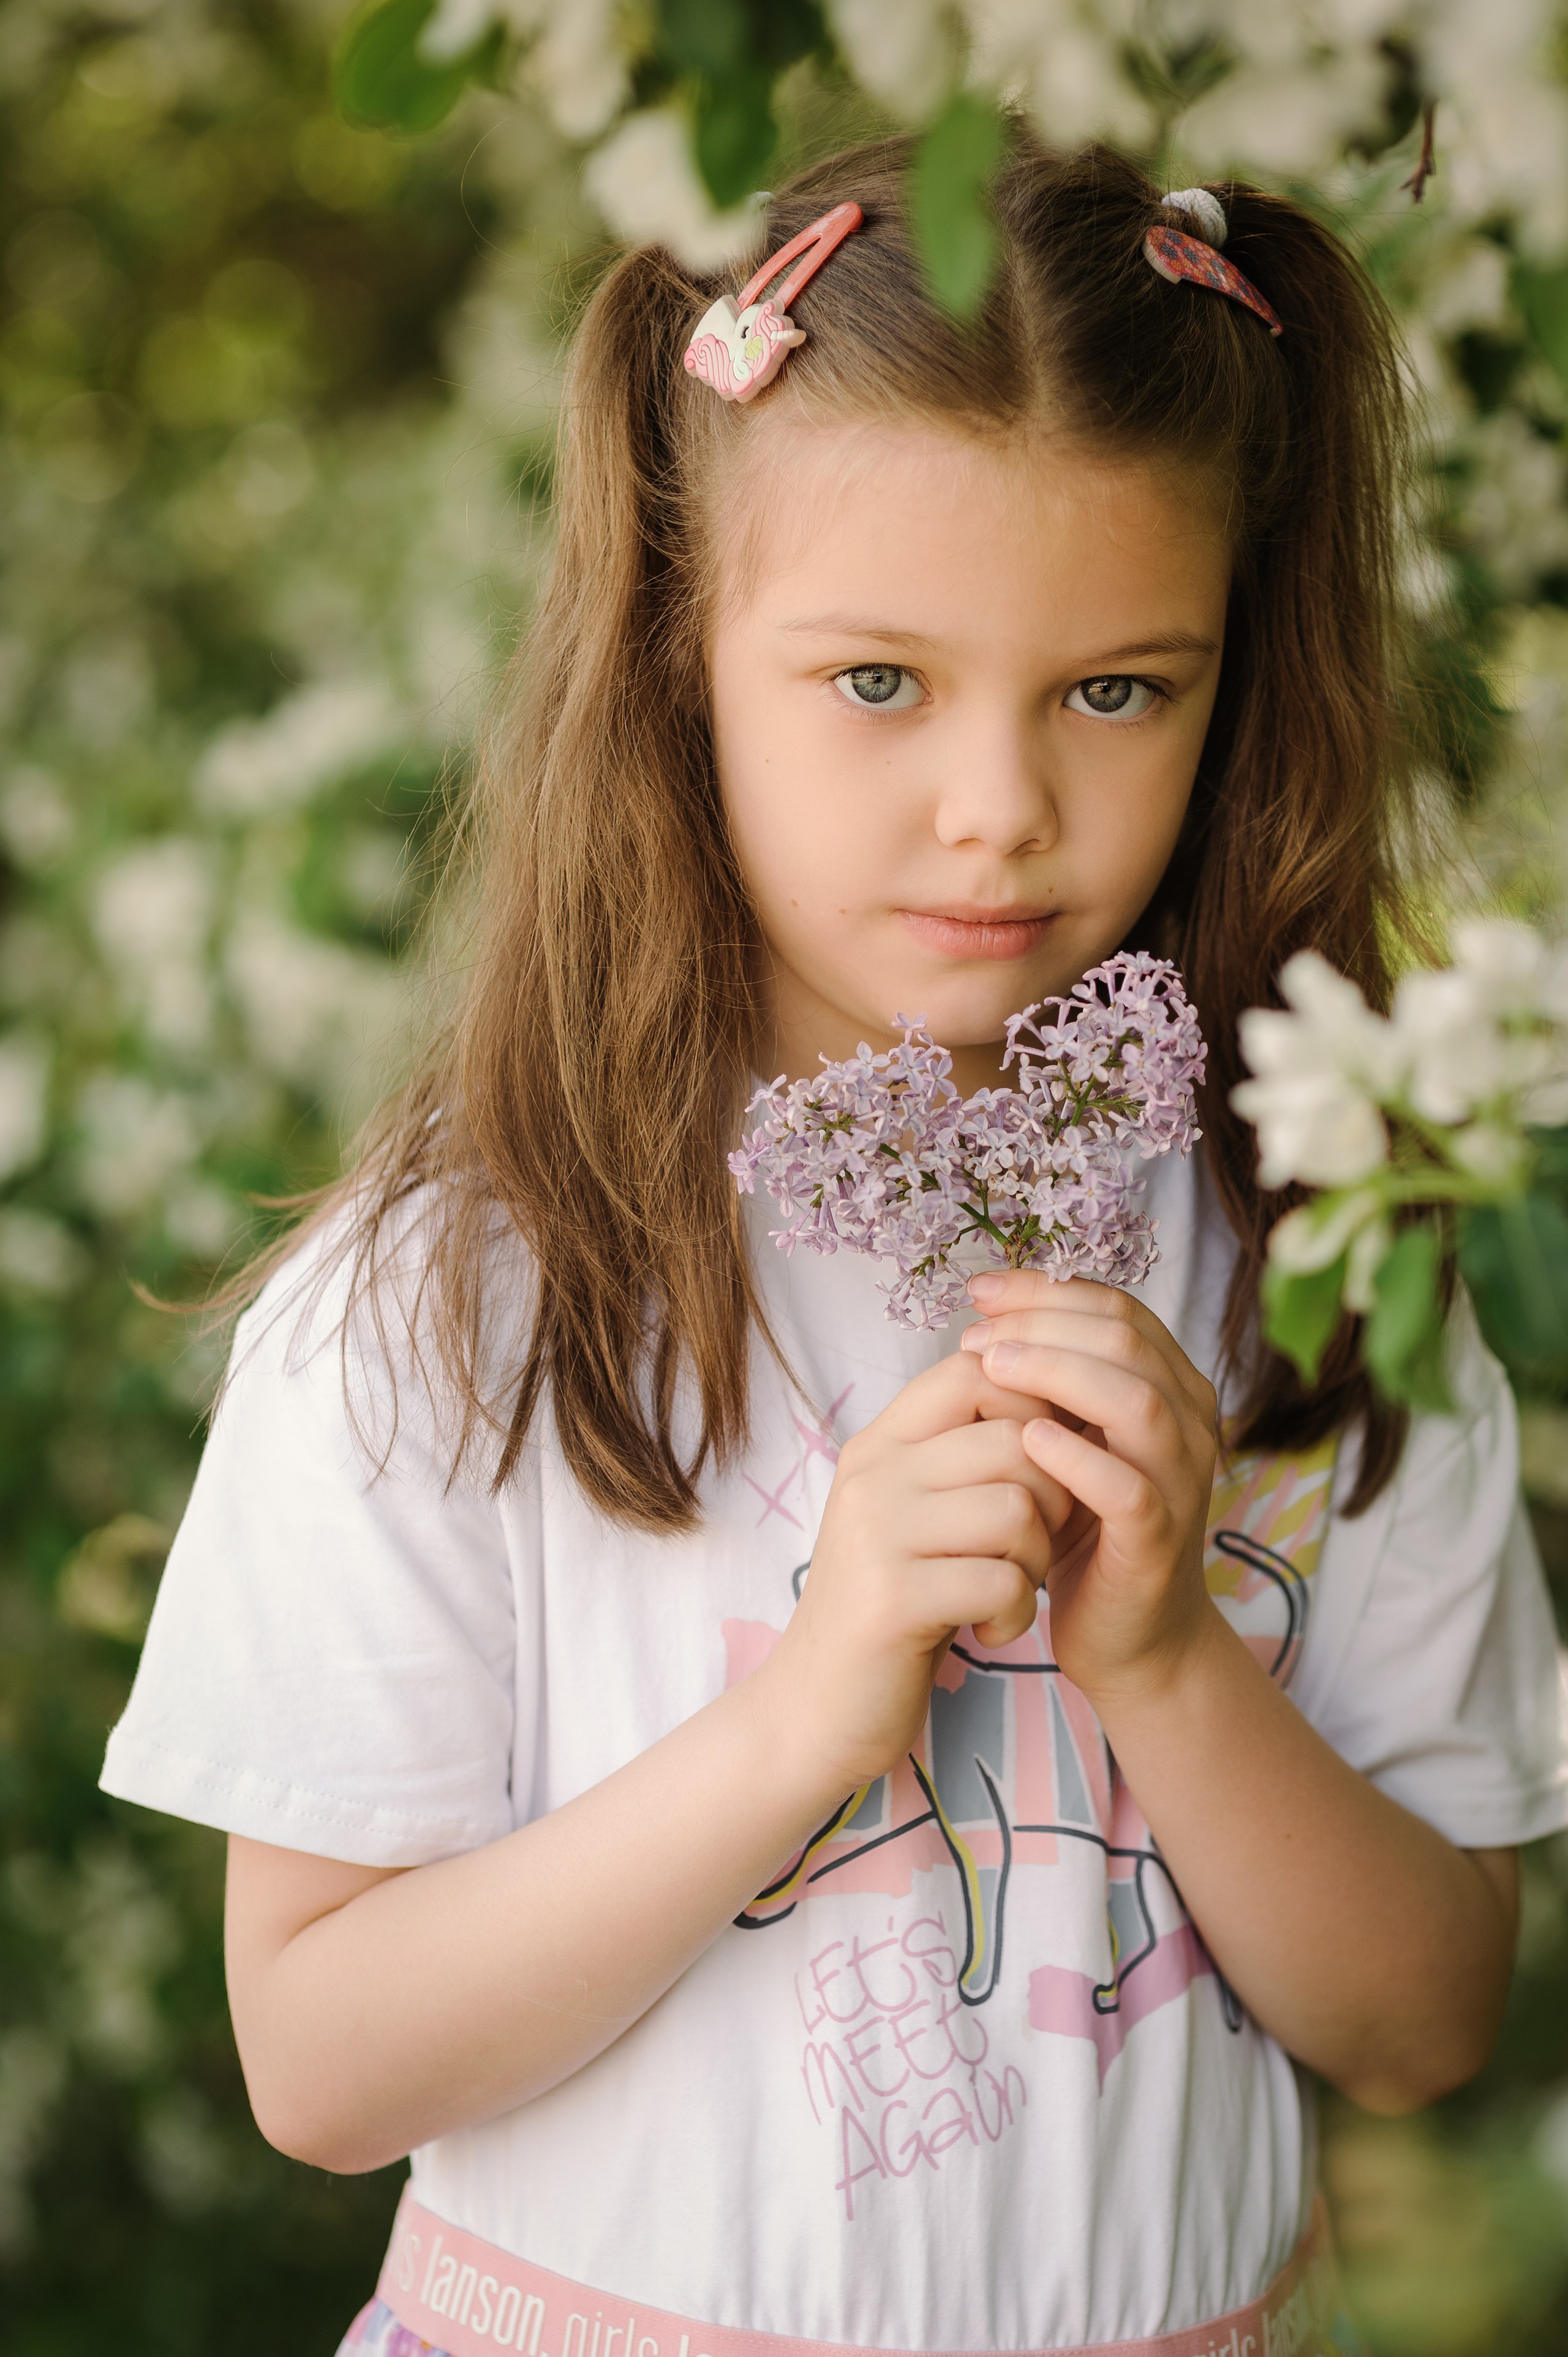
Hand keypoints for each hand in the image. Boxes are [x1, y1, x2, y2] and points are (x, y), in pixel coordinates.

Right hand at [760, 1353, 1057, 1792]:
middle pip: (1015, 1439)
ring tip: (1008, 1591)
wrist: (815, 1708)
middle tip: (1030, 1550)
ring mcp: (876, 1533)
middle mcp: (873, 1475)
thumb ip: (960, 1459)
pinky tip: (989, 1630)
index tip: (1039, 1471)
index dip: (1032, 1409)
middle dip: (1053, 1499)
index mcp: (879, 1444)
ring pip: (1017, 1507)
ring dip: (1037, 1560)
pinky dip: (1014, 1613)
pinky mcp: (893, 1598)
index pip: (974, 1369)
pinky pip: (1002, 1579)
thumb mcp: (913, 1515)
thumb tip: (1052, 1404)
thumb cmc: (890, 1604)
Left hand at [961, 1272, 1217, 1708]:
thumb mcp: (1069, 1439)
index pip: (1116, 1310)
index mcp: (1171, 1386)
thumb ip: (1051, 1383)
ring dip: (1059, 1373)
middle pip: (1125, 1341)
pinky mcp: (1160, 1540)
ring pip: (1137, 1401)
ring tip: (993, 1366)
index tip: (980, 1290)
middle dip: (1044, 1322)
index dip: (1047, 1291)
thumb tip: (986, 1316)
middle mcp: (1192, 1423)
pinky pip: (1128, 1488)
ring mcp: (1183, 1481)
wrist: (1128, 1635)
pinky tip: (1028, 1440)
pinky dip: (1078, 1457)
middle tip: (976, 1333)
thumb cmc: (1086, 1527)